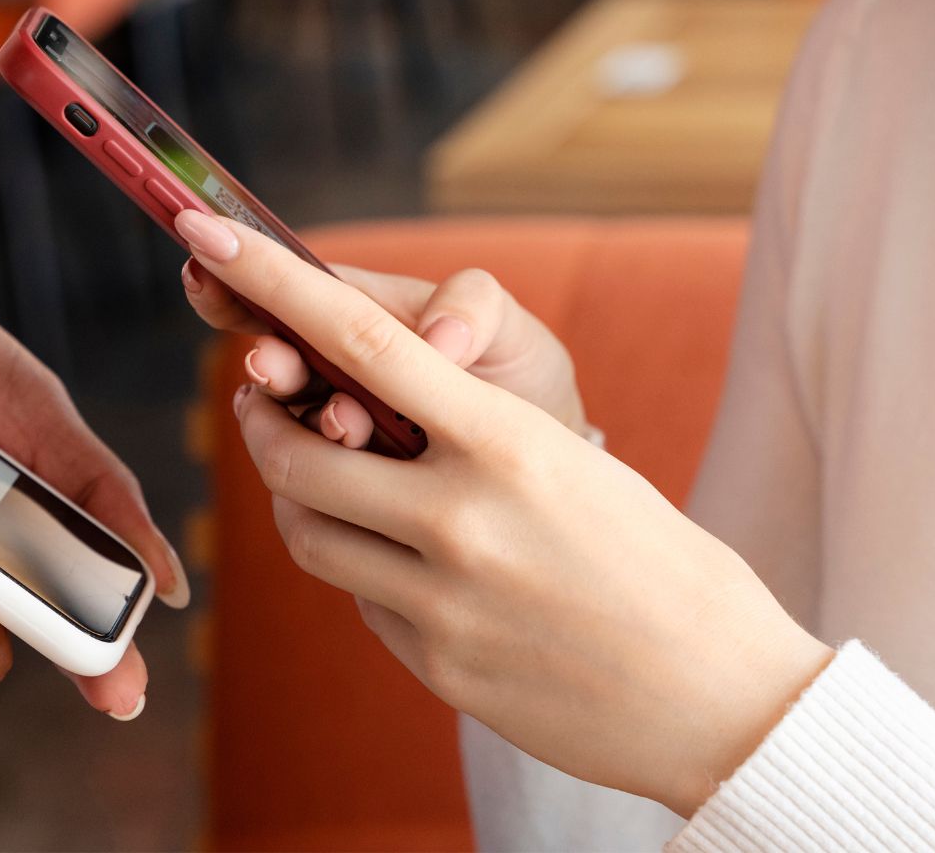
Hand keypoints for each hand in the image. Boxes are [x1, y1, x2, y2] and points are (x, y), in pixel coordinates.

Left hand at [177, 209, 831, 816]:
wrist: (725, 700)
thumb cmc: (661, 560)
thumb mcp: (577, 464)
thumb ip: (471, 434)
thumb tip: (372, 414)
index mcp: (509, 444)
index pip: (362, 342)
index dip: (272, 283)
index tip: (209, 234)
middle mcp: (462, 521)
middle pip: (297, 455)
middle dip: (262, 422)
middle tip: (257, 399)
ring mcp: (442, 603)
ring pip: (308, 533)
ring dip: (297, 495)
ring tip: (319, 473)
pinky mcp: (436, 666)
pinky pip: (358, 598)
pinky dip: (360, 566)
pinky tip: (404, 559)